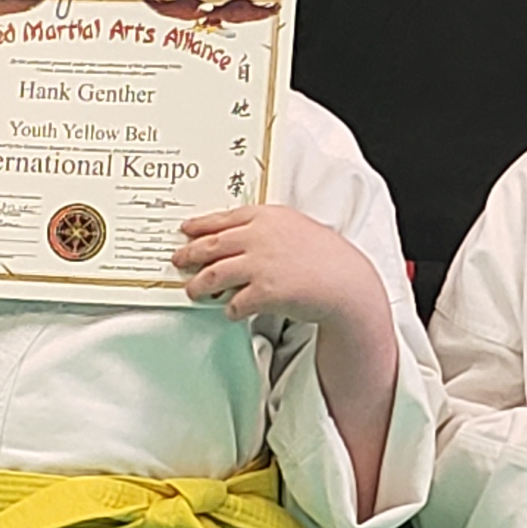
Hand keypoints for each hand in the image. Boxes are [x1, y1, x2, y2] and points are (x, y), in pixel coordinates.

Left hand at [173, 202, 367, 328]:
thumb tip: (236, 238)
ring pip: (214, 274)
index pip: (222, 218)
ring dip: (199, 285)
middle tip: (179, 261)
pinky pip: (234, 303)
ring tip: (194, 290)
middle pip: (211, 245)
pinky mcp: (264, 292)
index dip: (199, 225)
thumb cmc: (325, 257)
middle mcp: (260, 237)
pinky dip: (229, 309)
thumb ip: (266, 228)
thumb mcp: (295, 227)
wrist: (346, 283)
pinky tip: (231, 310)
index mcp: (267, 217)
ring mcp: (260, 264)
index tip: (186, 230)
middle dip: (190, 255)